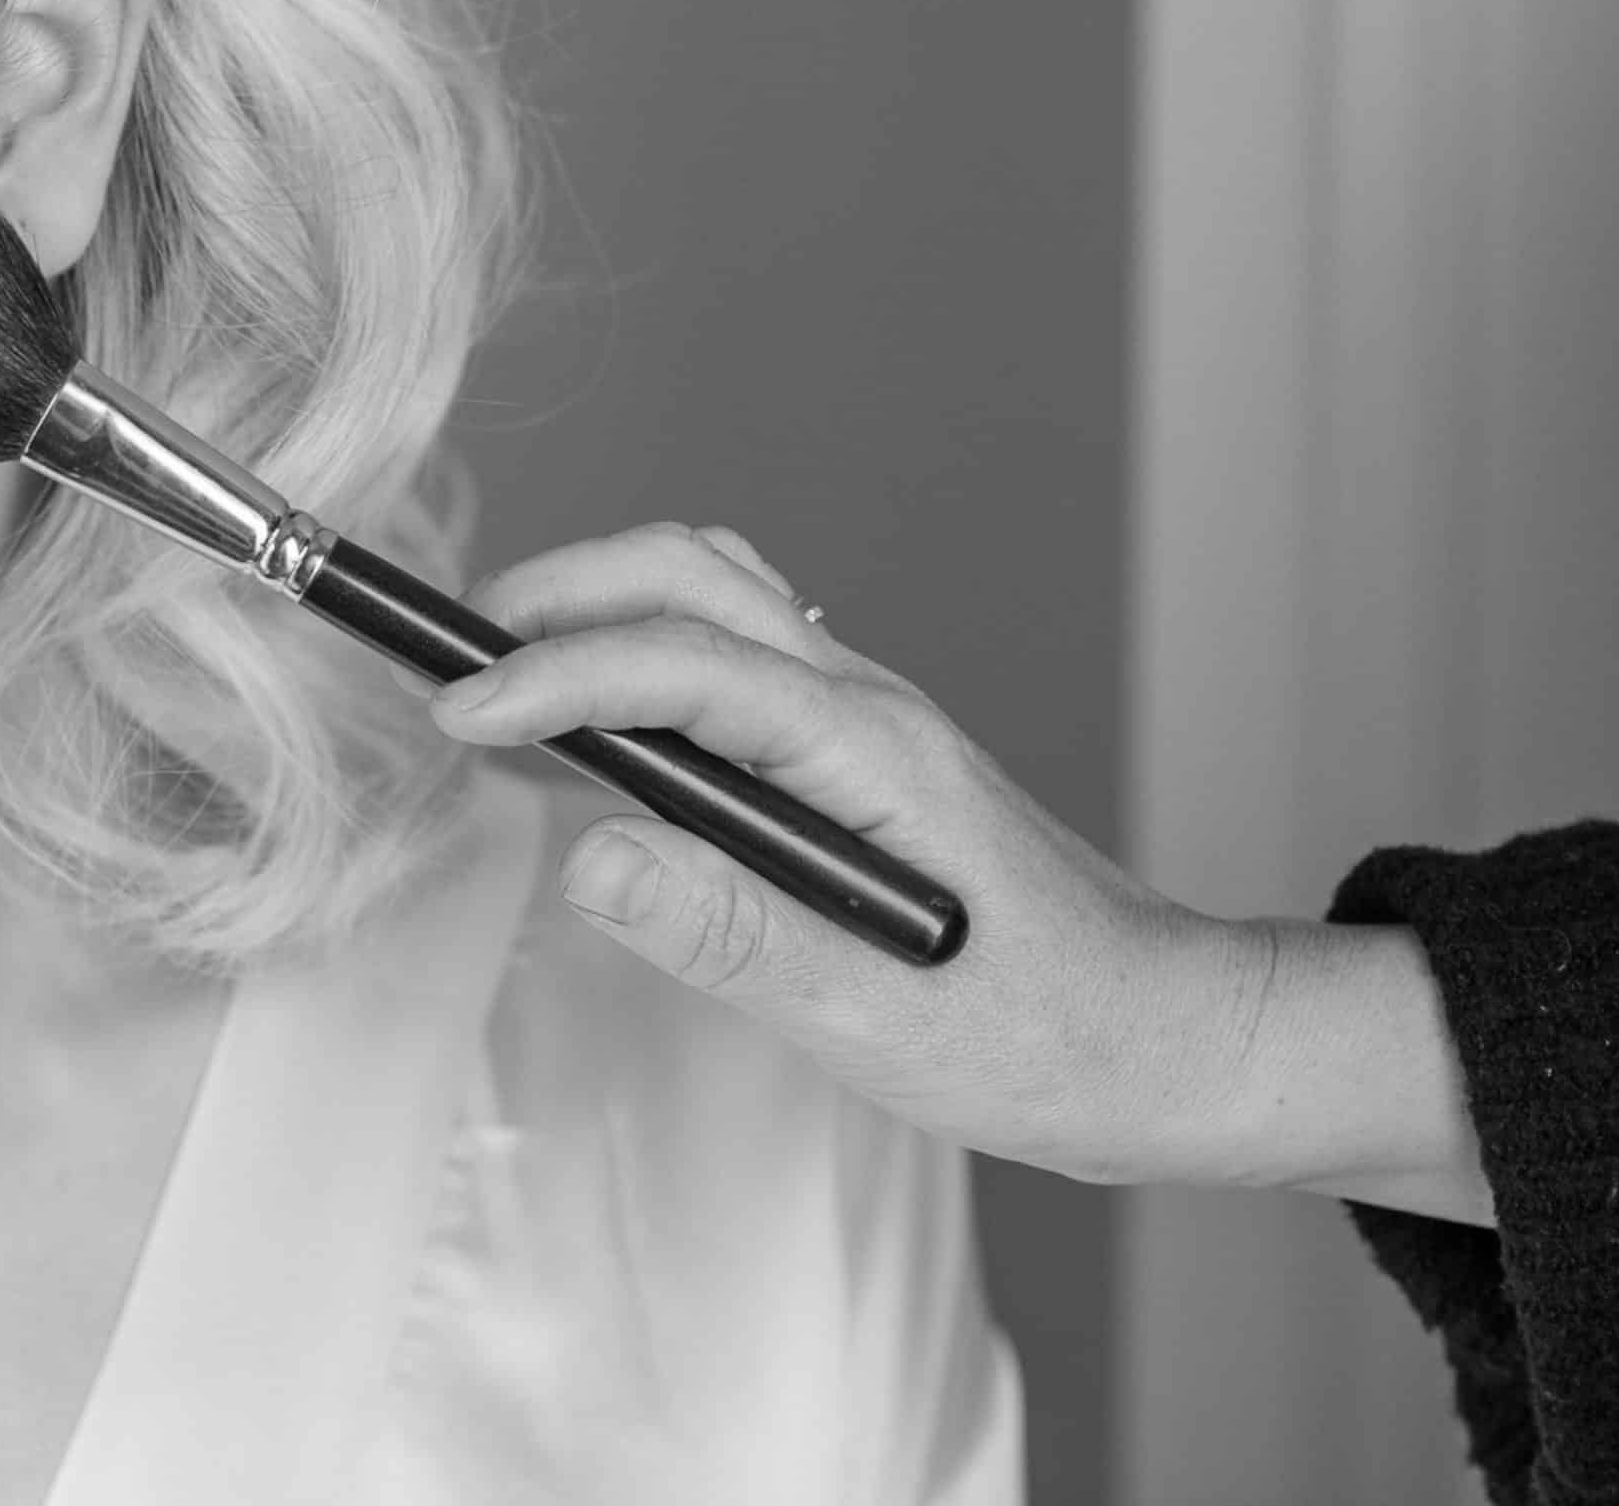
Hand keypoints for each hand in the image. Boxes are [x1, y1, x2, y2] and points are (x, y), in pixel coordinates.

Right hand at [440, 523, 1491, 1217]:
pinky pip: (735, 656)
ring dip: (599, 609)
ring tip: (501, 686)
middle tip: (451, 666)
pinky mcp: (856, 758)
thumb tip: (593, 856)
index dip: (557, 677)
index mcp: (871, 751)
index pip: (684, 663)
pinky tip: (600, 737)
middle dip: (557, 594)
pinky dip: (643, 655)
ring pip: (714, 597)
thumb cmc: (1047, 1040)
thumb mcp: (878, 1017)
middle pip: (691, 575)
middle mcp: (865, 707)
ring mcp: (863, 723)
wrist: (1167, 1044)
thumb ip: (731, 934)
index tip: (457, 717)